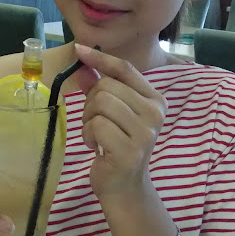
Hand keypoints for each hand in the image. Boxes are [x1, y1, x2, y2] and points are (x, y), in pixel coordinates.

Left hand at [74, 44, 166, 198]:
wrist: (124, 186)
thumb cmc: (116, 145)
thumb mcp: (110, 112)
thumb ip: (99, 87)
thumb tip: (82, 63)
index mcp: (155, 99)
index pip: (125, 69)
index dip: (100, 58)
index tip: (79, 49)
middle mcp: (155, 113)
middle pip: (107, 86)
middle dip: (90, 102)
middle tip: (95, 122)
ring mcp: (145, 132)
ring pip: (100, 103)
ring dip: (88, 119)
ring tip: (96, 135)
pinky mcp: (130, 150)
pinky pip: (96, 125)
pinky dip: (87, 135)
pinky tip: (96, 147)